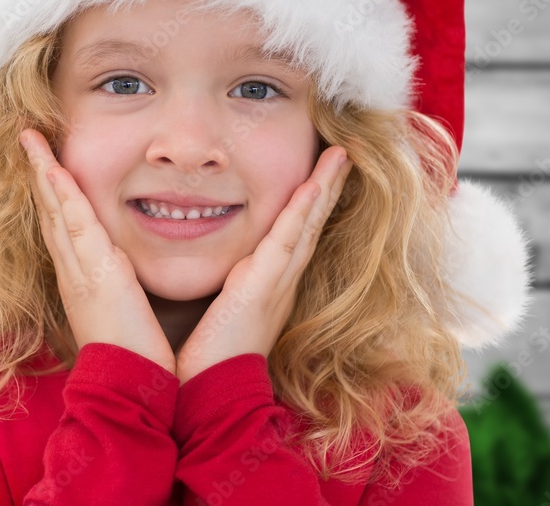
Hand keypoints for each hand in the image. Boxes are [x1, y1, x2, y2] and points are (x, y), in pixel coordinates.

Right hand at [19, 128, 176, 374]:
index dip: (51, 191)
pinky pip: (74, 227)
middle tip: (28, 137)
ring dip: (43, 172)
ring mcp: (80, 270)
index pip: (61, 224)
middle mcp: (73, 270)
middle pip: (49, 211)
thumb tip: (120, 263)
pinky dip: (61, 196)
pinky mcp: (95, 274)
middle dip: (38, 172)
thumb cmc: (131, 352)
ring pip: (56, 211)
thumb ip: (117, 282)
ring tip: (31, 139)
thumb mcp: (121, 307)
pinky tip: (52, 170)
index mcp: (81, 276)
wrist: (127, 386)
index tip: (44, 160)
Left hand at [175, 146, 353, 384]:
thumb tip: (214, 276)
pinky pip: (286, 242)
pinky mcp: (262, 289)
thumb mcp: (217, 312)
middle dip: (326, 188)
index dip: (308, 204)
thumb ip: (221, 291)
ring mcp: (275, 285)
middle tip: (341, 153)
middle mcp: (278, 283)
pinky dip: (301, 212)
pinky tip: (313, 186)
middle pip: (308, 225)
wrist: (209, 396)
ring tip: (339, 155)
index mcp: (265, 286)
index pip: (292, 236)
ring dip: (323, 189)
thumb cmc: (207, 360)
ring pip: (304, 226)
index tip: (318, 174)